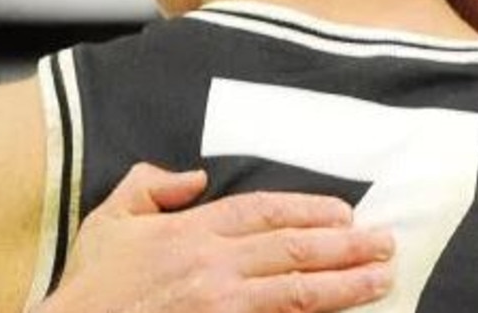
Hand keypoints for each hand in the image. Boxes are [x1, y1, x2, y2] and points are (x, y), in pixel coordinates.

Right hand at [35, 162, 393, 312]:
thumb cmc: (91, 285)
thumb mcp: (110, 219)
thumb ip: (150, 186)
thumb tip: (193, 177)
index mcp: (191, 232)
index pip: (265, 212)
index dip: (310, 210)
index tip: (346, 212)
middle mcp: (212, 266)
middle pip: (293, 250)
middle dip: (345, 246)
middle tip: (386, 244)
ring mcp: (219, 307)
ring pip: (295, 292)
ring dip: (344, 285)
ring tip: (381, 280)